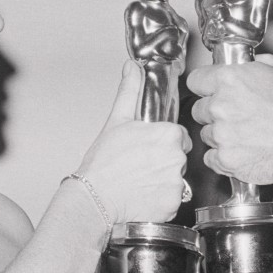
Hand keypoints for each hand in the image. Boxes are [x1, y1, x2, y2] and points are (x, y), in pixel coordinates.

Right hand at [77, 60, 190, 223]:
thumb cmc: (103, 163)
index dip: (162, 142)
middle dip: (164, 161)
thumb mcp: (116, 121)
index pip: (177, 136)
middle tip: (140, 166)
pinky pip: (173, 200)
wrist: (94, 198)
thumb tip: (132, 68)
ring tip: (140, 182)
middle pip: (179, 158)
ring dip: (162, 181)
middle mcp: (177, 158)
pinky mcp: (173, 204)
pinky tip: (143, 196)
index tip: (147, 149)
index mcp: (168, 135)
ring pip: (176, 179)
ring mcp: (176, 183)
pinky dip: (161, 200)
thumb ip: (130, 91)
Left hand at [187, 53, 272, 184]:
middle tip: (236, 116)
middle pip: (199, 109)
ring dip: (220, 135)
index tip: (210, 92)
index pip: (195, 81)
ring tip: (245, 134)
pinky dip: (223, 157)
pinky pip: (211, 157)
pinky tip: (242, 150)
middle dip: (214, 113)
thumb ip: (248, 64)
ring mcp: (222, 134)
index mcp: (229, 79)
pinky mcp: (226, 158)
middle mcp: (220, 105)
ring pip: (206, 134)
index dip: (205, 87)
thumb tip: (236, 64)